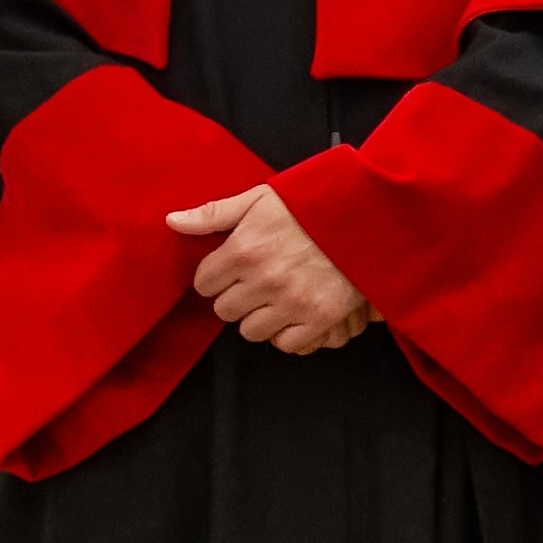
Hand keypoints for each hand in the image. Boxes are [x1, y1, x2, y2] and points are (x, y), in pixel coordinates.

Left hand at [165, 186, 368, 353]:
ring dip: (260, 317)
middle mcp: (263, 280)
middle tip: (256, 284)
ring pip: (251, 331)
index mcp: (244, 249)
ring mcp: (292, 302)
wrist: (369, 215)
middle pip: (225, 311)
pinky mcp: (320, 317)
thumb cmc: (313, 204)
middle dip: (236, 297)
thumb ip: (214, 213)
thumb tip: (172, 221)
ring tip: (276, 299)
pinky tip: (294, 313)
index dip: (216, 276)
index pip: (204, 283)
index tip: (232, 270)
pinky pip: (286, 343)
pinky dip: (288, 332)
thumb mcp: (260, 198)